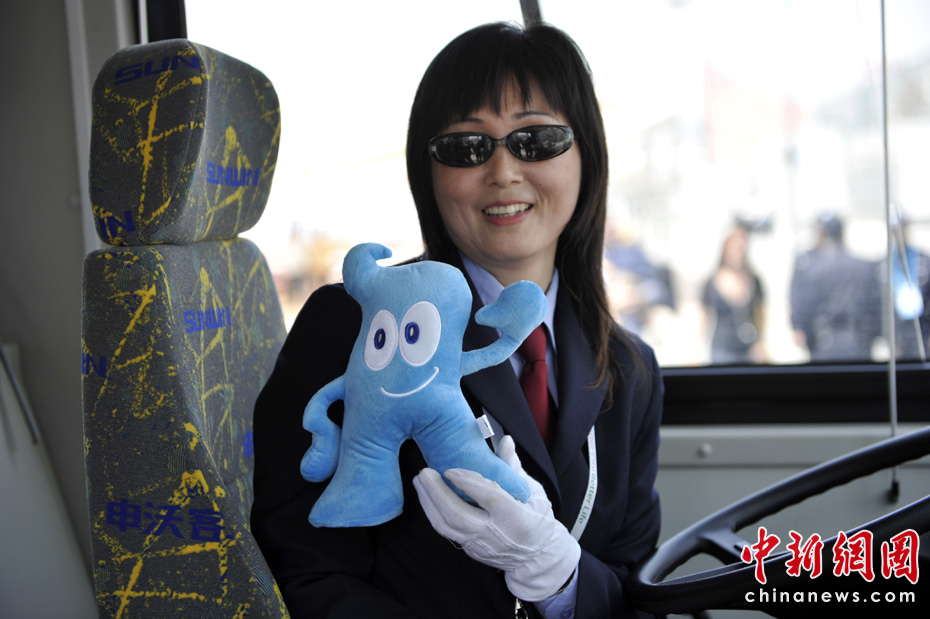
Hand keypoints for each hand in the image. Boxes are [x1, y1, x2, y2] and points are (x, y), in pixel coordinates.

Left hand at [413, 436, 579, 601]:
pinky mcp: (470, 551)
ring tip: (420, 481)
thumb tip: (505, 440)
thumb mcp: (535, 493)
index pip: (490, 498)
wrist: (538, 559)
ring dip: (429, 502)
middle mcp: (496, 535)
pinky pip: (447, 532)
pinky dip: (434, 513)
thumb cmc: (539, 521)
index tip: (451, 469)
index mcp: (518, 518)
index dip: (469, 483)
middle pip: (458, 516)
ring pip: (446, 526)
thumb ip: (514, 468)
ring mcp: (480, 546)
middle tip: (424, 472)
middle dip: (437, 493)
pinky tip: (428, 497)